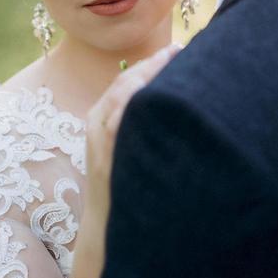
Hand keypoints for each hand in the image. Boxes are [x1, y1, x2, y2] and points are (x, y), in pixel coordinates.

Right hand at [84, 43, 181, 222]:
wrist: (106, 227)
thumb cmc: (126, 185)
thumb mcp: (132, 147)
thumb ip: (143, 123)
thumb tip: (176, 102)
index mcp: (100, 116)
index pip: (126, 79)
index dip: (151, 62)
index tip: (178, 49)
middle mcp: (96, 122)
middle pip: (124, 81)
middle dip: (153, 63)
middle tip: (181, 49)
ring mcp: (98, 139)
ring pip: (120, 96)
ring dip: (147, 77)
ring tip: (172, 62)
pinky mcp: (103, 157)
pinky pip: (117, 123)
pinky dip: (134, 105)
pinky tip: (154, 95)